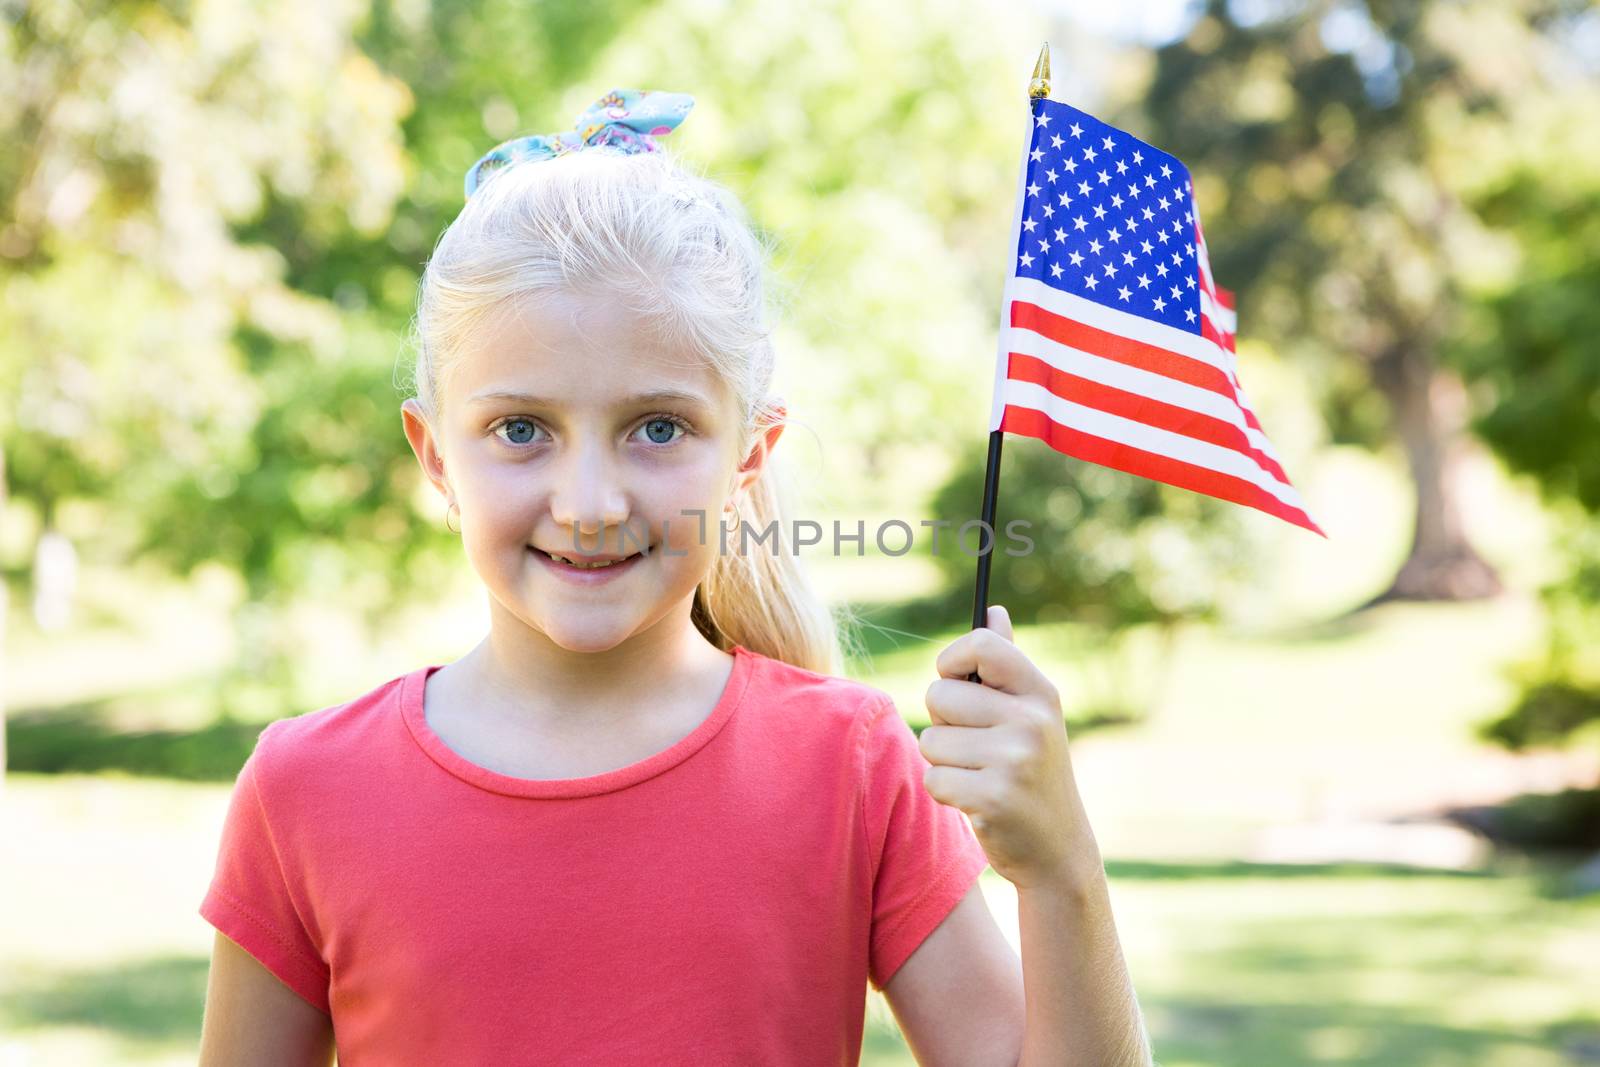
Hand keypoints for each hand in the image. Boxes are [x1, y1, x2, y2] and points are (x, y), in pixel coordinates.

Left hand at [919, 604, 1102, 891]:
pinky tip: (975, 802)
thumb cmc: (1032, 772)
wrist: (1058, 851)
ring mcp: (1015, 760)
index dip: (952, 660)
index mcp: (1040, 693)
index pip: (981, 645)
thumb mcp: (1030, 714)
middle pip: (939, 695)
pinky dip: (945, 793)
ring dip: (942, 762)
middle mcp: (1031, 721)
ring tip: (977, 775)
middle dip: (942, 722)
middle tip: (973, 746)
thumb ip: (1006, 663)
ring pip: (930, 741)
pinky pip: (934, 779)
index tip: (954, 681)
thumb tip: (992, 609)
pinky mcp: (994, 799)